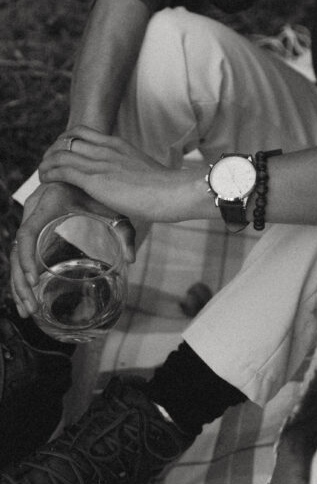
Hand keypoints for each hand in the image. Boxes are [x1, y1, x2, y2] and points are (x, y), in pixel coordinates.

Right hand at [11, 179, 135, 317]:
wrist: (84, 172)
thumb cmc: (100, 190)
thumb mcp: (112, 206)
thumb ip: (124, 230)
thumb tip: (132, 258)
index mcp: (49, 204)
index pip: (27, 233)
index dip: (27, 258)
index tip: (33, 280)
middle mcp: (33, 212)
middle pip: (17, 251)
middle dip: (20, 282)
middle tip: (31, 309)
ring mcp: (30, 220)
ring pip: (15, 256)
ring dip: (18, 285)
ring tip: (27, 311)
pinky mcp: (33, 228)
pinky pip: (21, 253)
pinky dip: (21, 276)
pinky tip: (27, 298)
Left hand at [39, 126, 205, 225]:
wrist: (174, 191)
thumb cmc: (168, 190)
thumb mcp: (147, 174)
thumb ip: (136, 177)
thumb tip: (136, 192)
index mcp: (119, 145)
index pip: (83, 132)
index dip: (66, 140)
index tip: (62, 153)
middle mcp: (106, 149)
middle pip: (67, 140)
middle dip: (53, 151)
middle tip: (49, 165)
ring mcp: (100, 163)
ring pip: (60, 154)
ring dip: (46, 163)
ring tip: (42, 173)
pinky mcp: (94, 179)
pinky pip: (61, 170)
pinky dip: (49, 174)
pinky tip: (45, 180)